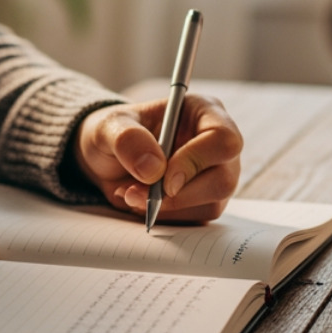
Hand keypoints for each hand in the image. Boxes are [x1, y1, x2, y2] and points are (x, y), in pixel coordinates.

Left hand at [74, 94, 242, 222]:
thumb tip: (154, 169)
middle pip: (223, 179)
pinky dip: (165, 216)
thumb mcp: (109, 126)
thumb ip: (128, 139)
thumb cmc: (115, 132)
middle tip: (137, 193)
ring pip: (211, 205)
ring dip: (167, 208)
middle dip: (179, 195)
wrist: (108, 158)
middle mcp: (217, 144)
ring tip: (131, 192)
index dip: (196, 161)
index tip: (163, 178)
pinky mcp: (205, 201)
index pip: (223, 139)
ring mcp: (215, 174)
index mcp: (204, 112)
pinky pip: (196, 220)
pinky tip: (142, 201)